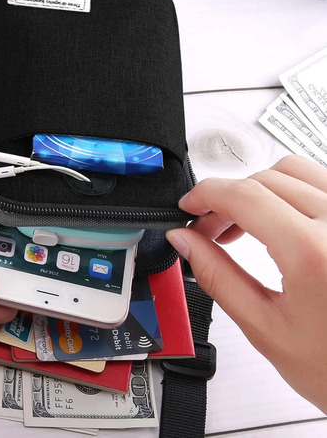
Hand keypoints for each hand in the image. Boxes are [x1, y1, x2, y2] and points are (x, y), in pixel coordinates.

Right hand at [166, 155, 326, 413]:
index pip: (244, 196)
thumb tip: (184, 241)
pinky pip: (319, 181)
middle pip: (264, 179)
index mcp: (313, 253)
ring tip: (242, 223)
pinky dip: (287, 190)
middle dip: (224, 198)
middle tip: (207, 228)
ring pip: (293, 170)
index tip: (189, 206)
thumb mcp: (263, 327)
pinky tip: (276, 219)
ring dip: (256, 189)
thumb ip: (216, 276)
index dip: (205, 194)